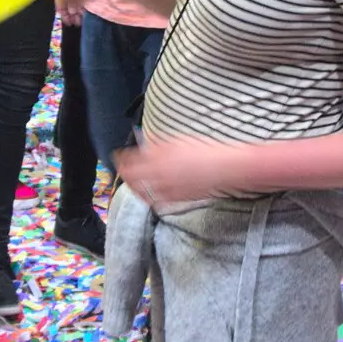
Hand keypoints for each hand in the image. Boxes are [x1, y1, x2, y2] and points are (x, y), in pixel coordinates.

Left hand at [115, 136, 241, 207]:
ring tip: (130, 182)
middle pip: (133, 178)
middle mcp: (159, 175)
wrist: (224, 168)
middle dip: (124, 173)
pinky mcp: (175, 198)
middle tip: (121, 169)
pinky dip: (146, 196)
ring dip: (132, 186)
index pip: (132, 160)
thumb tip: (144, 145)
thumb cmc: (205, 150)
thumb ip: (158, 145)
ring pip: (141, 191)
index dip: (122, 159)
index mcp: (159, 158)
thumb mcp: (179, 141)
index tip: (118, 156)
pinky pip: (154, 200)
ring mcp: (167, 188)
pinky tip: (145, 194)